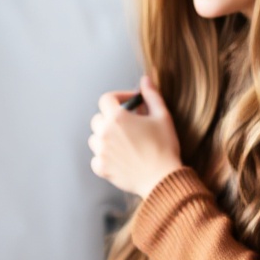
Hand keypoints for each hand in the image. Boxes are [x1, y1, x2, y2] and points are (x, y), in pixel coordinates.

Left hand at [89, 78, 183, 198]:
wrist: (162, 178)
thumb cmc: (165, 147)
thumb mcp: (163, 116)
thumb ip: (152, 96)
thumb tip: (145, 80)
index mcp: (117, 118)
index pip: (106, 99)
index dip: (118, 97)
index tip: (130, 103)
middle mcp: (104, 134)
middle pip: (98, 119)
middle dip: (111, 118)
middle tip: (129, 124)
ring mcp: (101, 152)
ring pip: (95, 138)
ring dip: (106, 137)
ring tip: (124, 142)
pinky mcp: (101, 168)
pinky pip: (96, 158)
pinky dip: (104, 156)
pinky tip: (120, 157)